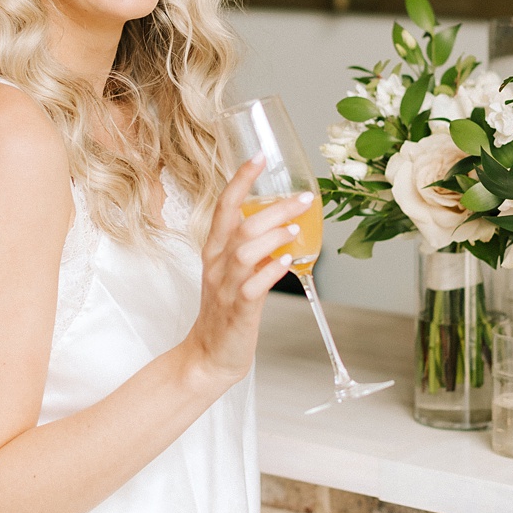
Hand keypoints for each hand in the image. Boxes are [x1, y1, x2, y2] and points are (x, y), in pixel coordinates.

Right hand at [187, 157, 303, 387]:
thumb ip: (254, 247)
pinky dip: (270, 272)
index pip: (225, 206)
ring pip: (244, 252)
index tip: (259, 157)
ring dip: (272, 237)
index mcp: (215, 250)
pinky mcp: (238, 311)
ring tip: (295, 229)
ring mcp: (226, 287)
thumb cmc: (226, 310)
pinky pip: (253, 287)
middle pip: (240, 225)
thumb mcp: (234, 271)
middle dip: (273, 208)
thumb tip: (284, 222)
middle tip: (303, 197)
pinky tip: (287, 262)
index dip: (241, 180)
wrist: (209, 355)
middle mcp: (217, 264)